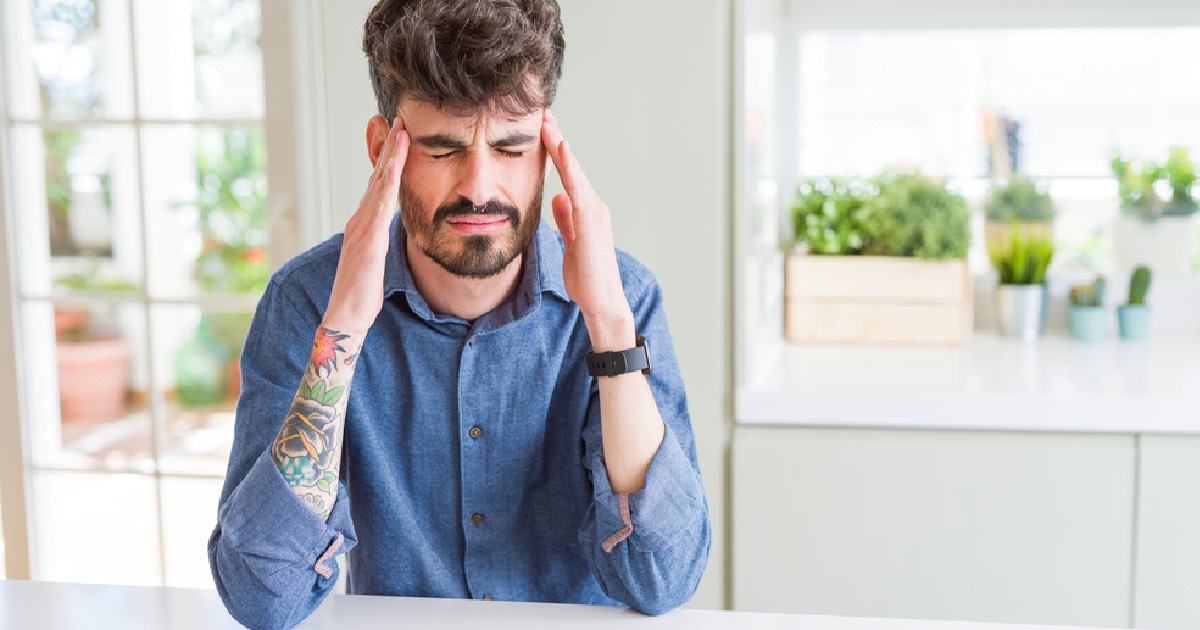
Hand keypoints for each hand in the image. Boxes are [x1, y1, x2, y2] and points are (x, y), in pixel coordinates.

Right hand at [322, 120, 409, 335]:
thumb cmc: (363, 292)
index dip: (388, 159)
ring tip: (399, 132)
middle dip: (388, 148)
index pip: (377, 185)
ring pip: (377, 185)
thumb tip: (387, 227)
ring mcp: (361, 228)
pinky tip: (394, 168)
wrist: (347, 316)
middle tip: (398, 120)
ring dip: (389, 157)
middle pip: (376, 176)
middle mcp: (360, 220)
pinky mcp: (367, 241)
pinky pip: (378, 207)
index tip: (399, 136)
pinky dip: (386, 184)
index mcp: (364, 224)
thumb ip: (379, 238)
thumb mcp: (375, 258)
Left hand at [541, 111, 634, 350]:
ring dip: (560, 144)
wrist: (601, 300)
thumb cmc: (586, 276)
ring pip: (574, 170)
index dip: (554, 151)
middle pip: (571, 166)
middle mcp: (592, 205)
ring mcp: (593, 210)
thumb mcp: (570, 242)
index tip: (541, 130)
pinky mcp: (591, 218)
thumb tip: (558, 197)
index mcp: (585, 211)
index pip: (567, 175)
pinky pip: (577, 185)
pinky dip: (569, 165)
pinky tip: (560, 147)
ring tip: (546, 122)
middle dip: (556, 139)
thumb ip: (566, 219)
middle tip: (541, 114)